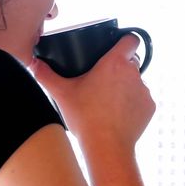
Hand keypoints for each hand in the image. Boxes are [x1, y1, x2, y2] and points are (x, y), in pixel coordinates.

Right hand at [31, 35, 153, 152]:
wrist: (107, 146)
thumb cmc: (86, 118)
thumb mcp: (62, 93)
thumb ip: (46, 76)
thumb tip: (34, 64)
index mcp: (115, 63)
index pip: (131, 39)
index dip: (125, 40)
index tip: (117, 46)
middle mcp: (134, 74)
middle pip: (131, 62)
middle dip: (120, 68)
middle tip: (103, 81)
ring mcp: (144, 91)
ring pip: (136, 82)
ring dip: (126, 87)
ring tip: (109, 102)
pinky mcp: (150, 107)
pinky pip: (142, 100)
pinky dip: (133, 104)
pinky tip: (119, 114)